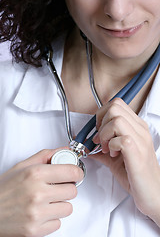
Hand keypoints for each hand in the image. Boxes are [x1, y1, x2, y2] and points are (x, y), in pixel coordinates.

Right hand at [0, 149, 83, 236]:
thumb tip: (64, 150)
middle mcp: (37, 193)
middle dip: (67, 188)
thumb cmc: (3, 189)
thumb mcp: (21, 166)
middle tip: (57, 187)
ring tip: (47, 201)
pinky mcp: (35, 230)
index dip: (77, 172)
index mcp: (35, 174)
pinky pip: (58, 223)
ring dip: (60, 204)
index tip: (75, 174)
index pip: (72, 172)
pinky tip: (41, 212)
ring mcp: (37, 214)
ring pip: (68, 208)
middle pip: (73, 191)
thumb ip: (45, 156)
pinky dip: (52, 218)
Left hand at [92, 98, 159, 223]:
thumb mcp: (115, 158)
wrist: (151, 192)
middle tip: (101, 138)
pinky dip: (110, 146)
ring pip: (116, 119)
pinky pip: (120, 138)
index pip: (117, 104)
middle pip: (115, 107)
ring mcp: (140, 139)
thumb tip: (86, 146)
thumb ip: (101, 149)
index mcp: (136, 127)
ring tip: (106, 148)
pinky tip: (113, 155)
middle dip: (101, 122)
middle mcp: (140, 130)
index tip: (98, 130)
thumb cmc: (136, 174)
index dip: (102, 114)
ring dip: (105, 134)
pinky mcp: (137, 151)